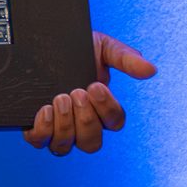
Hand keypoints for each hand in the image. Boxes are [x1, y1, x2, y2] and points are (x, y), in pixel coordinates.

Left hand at [24, 32, 157, 156]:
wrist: (45, 39)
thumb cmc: (78, 47)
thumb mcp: (104, 48)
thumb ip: (126, 59)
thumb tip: (150, 70)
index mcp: (101, 108)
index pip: (114, 123)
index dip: (107, 109)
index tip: (96, 86)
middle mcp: (81, 124)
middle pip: (91, 143)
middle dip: (86, 119)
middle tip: (77, 92)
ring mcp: (58, 129)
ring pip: (64, 147)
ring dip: (64, 125)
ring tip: (59, 98)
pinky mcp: (35, 127)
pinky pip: (39, 141)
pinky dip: (43, 129)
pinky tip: (44, 109)